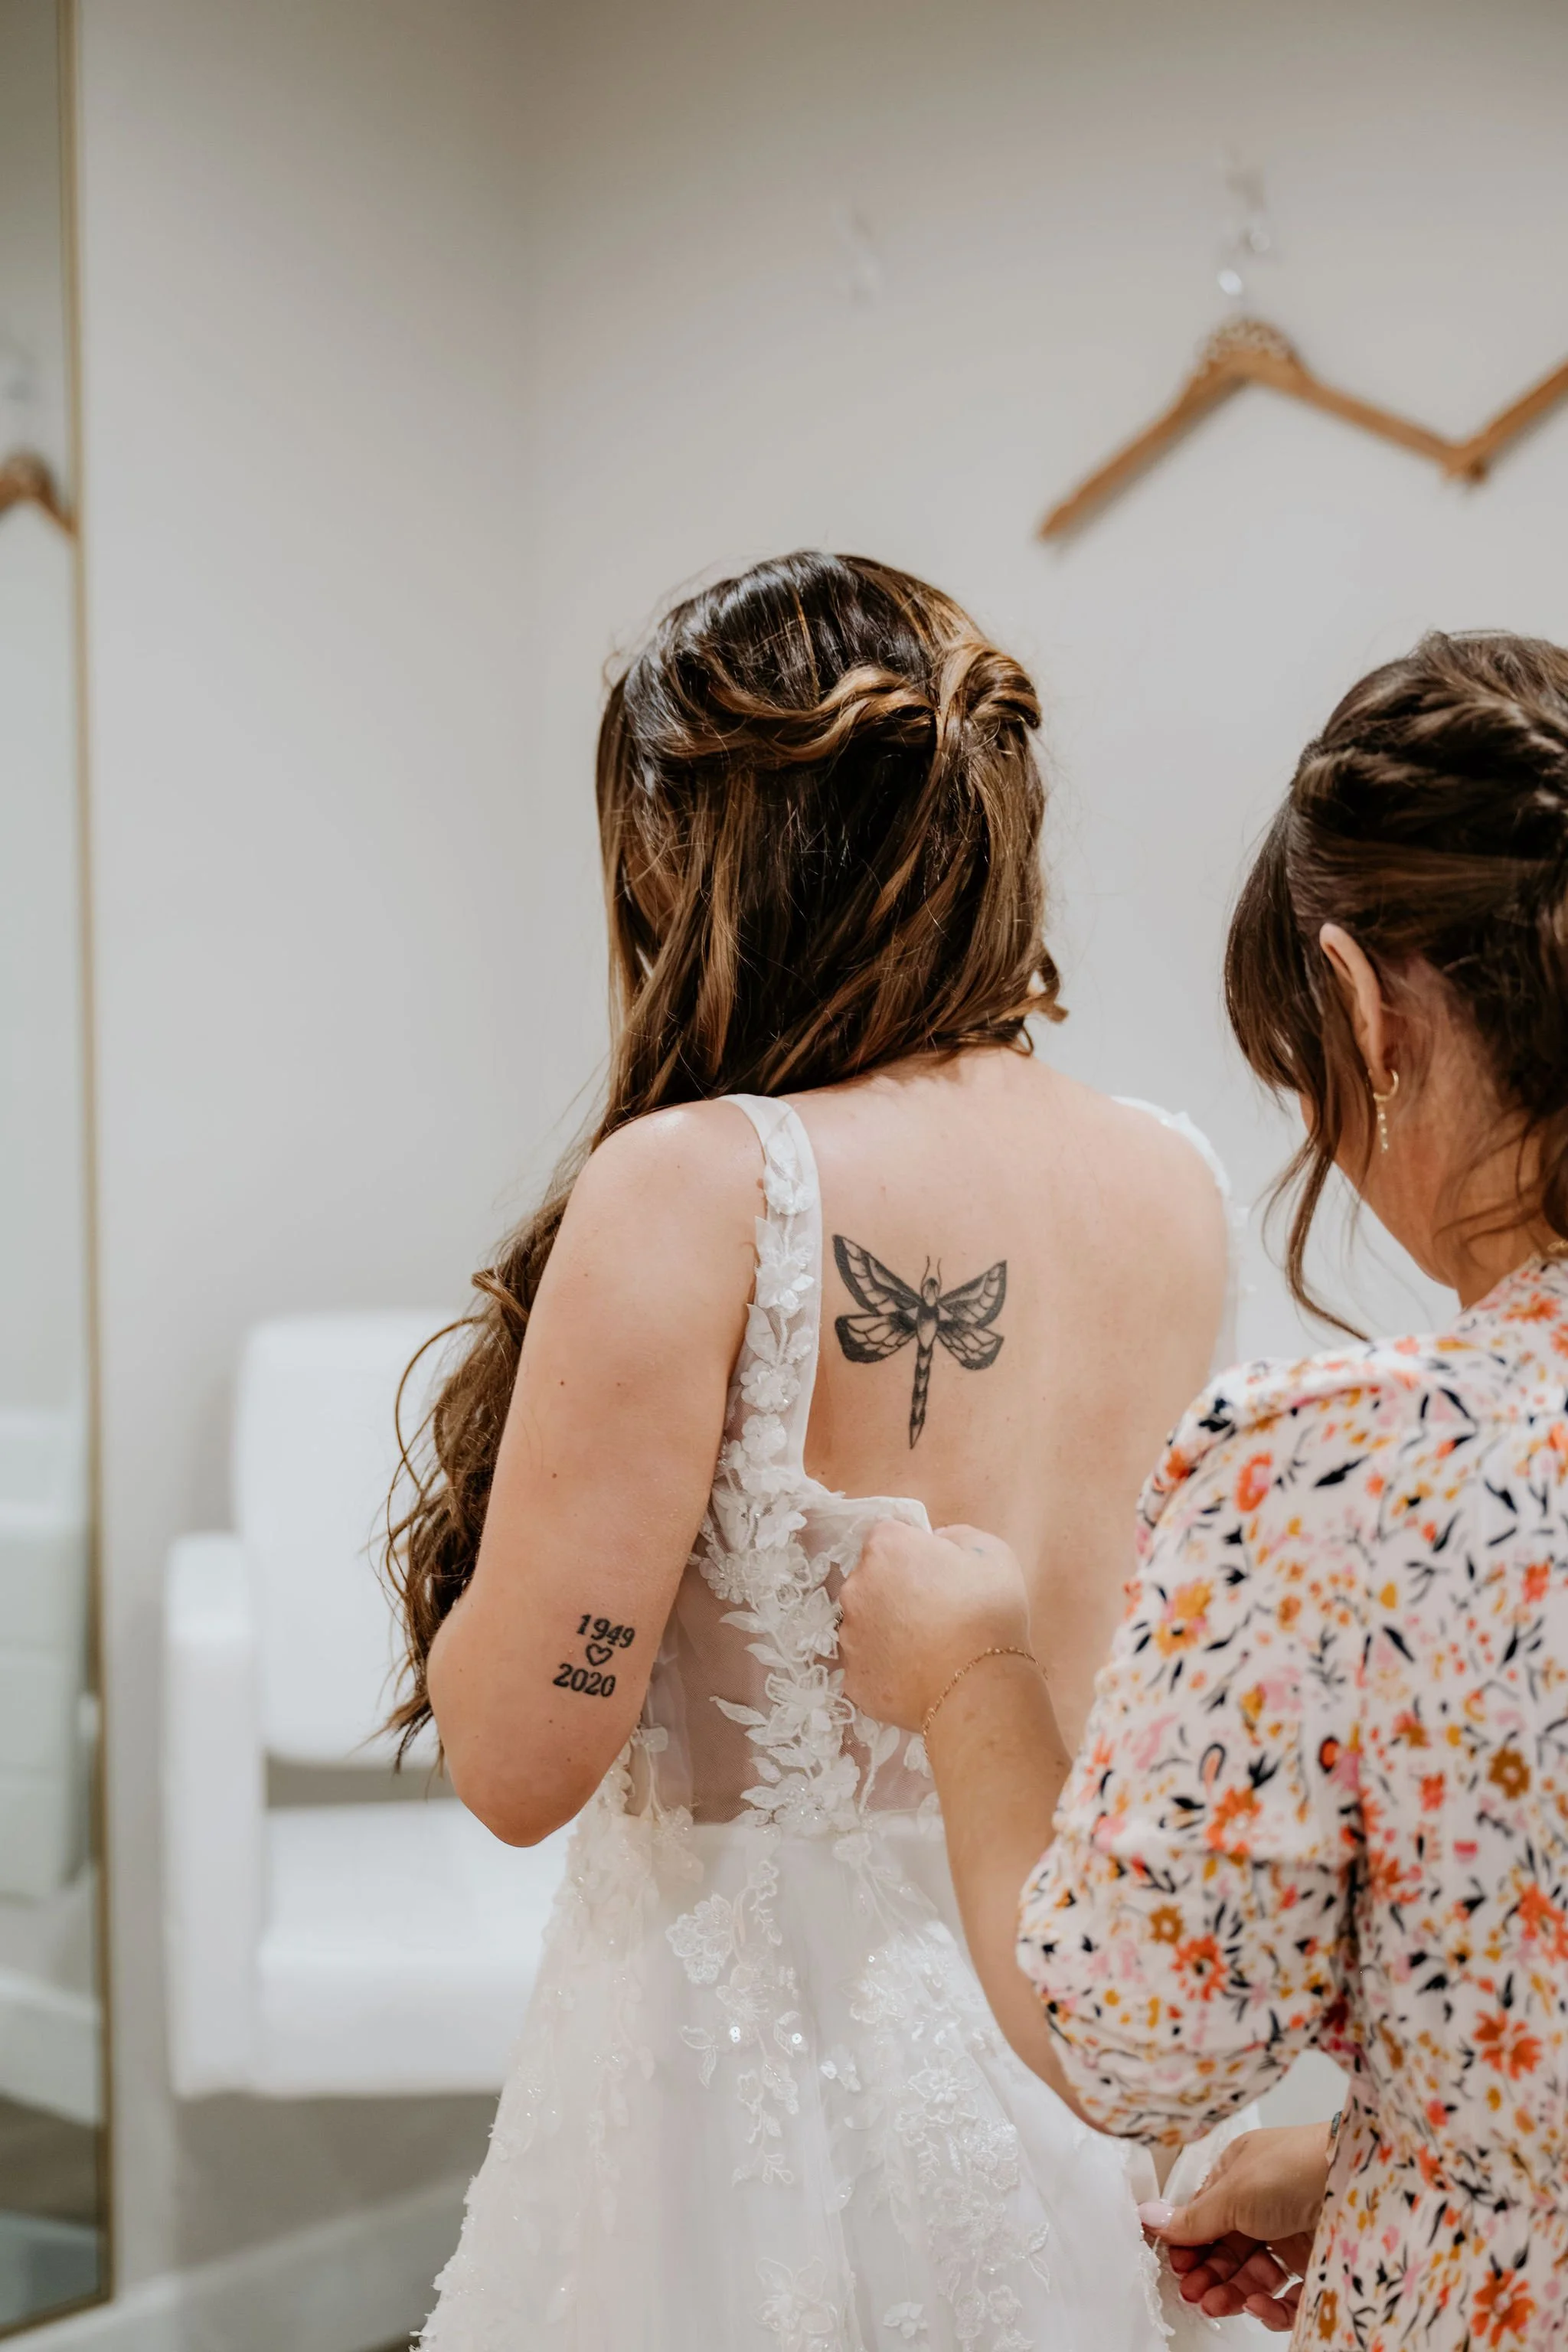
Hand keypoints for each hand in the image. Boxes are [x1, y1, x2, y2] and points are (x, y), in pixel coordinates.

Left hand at [838, 1520, 1030, 1731]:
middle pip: (870, 1581)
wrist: (978, 1686)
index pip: (888, 1537)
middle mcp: (855, 1588)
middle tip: (933, 1612)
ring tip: (926, 1649)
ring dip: (887, 1630)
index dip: (912, 1552)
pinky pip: (868, 1667)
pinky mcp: (853, 1680)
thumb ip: (954, 1536)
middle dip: (894, 1590)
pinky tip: (916, 1676)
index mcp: (885, 1549)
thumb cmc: (987, 1612)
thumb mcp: (989, 1551)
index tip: (934, 1571)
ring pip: (865, 1625)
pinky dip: (886, 1670)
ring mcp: (850, 1637)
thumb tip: (936, 1543)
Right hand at [1137, 2124, 1330, 2331]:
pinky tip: (1257, 2304)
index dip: (1189, 2242)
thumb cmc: (1297, 2169)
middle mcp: (1263, 2205)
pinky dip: (1269, 2305)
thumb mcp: (1233, 2192)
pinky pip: (1286, 2296)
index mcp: (1239, 2175)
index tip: (1175, 2264)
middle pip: (1226, 2249)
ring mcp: (1290, 2235)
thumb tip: (1149, 2217)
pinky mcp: (1315, 2265)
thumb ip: (1193, 2217)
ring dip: (1231, 2293)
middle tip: (1192, 2292)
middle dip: (1206, 2274)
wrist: (1363, 2182)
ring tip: (1216, 2304)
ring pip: (1253, 2276)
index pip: (1205, 2215)